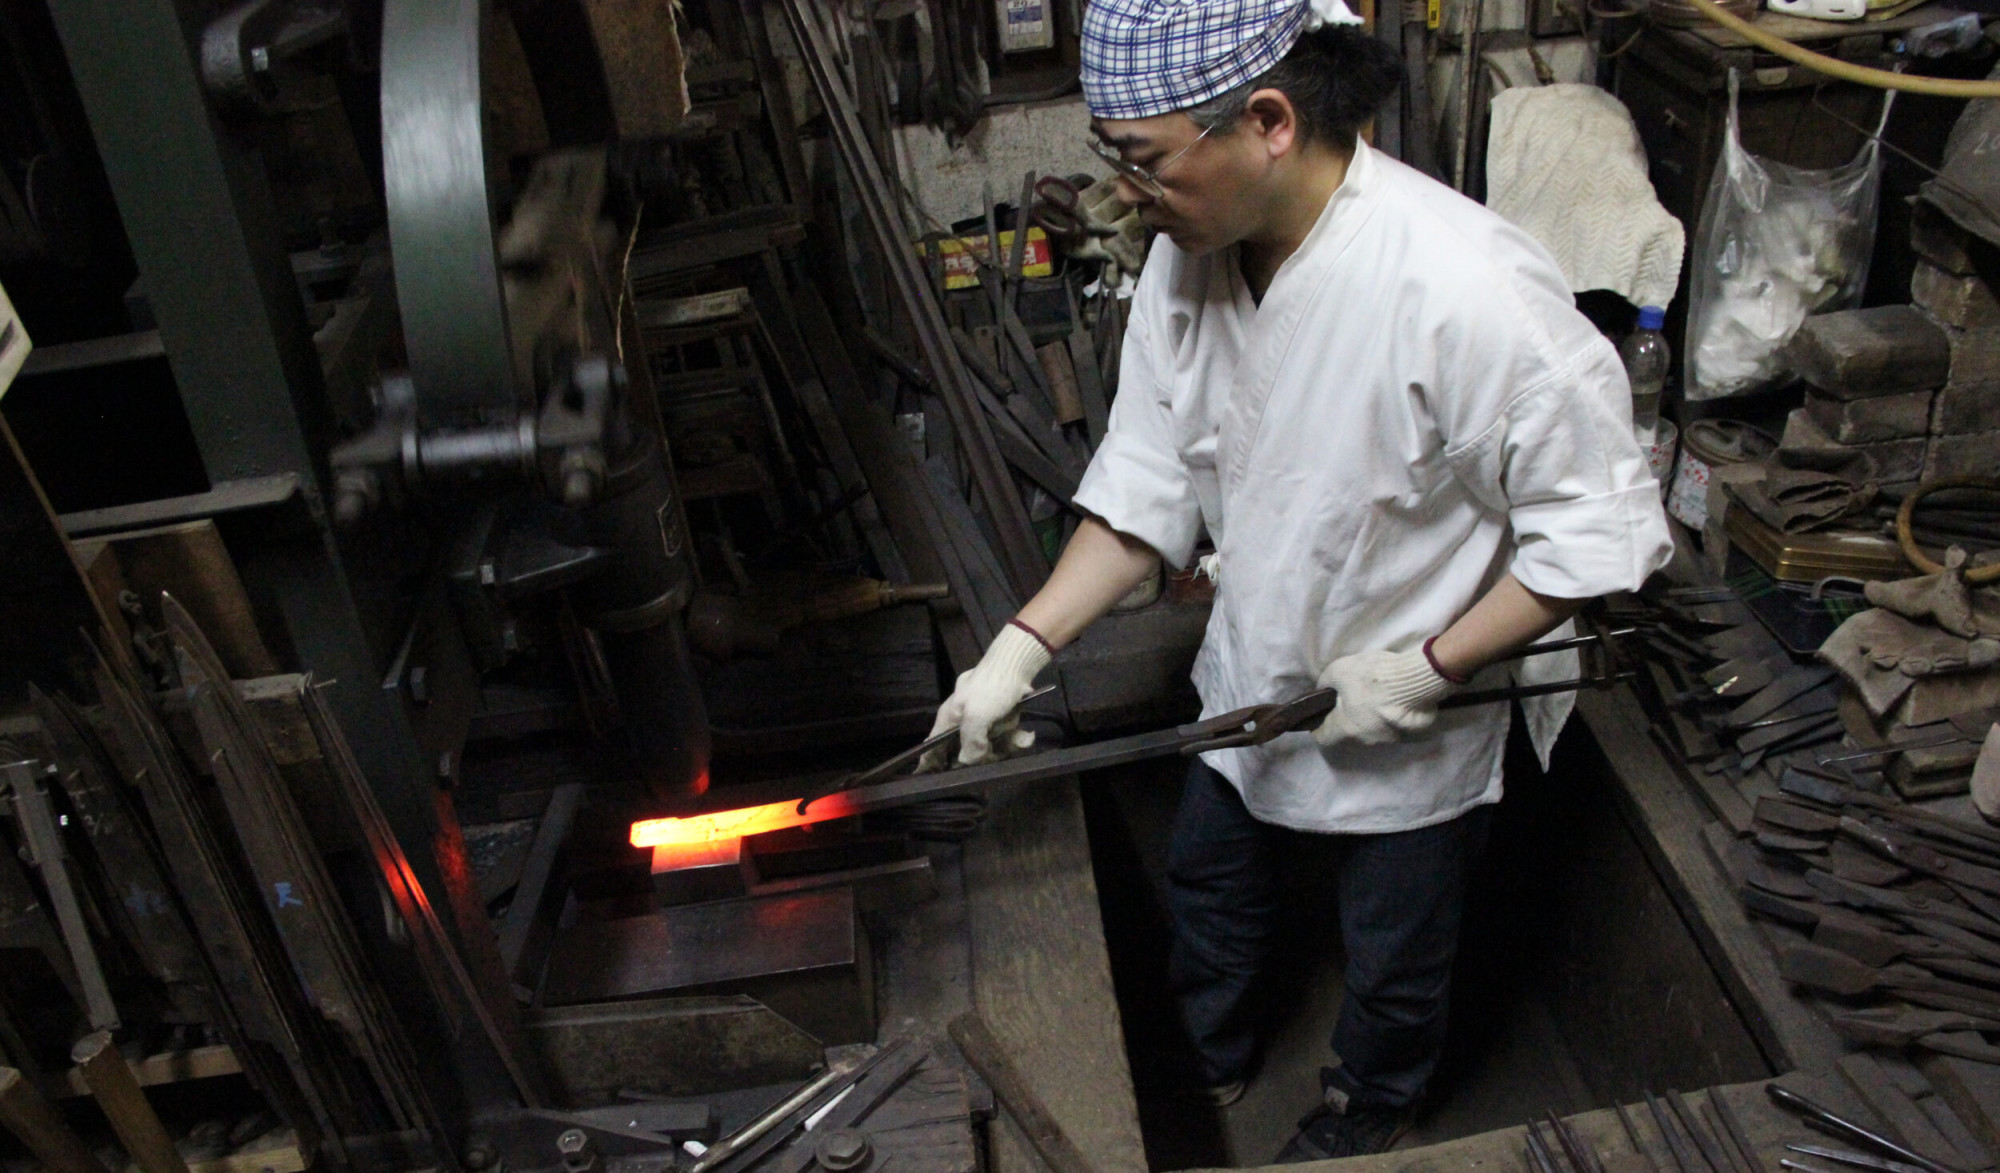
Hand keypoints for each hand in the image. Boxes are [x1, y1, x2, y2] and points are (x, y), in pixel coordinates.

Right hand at [920, 623, 1053, 769]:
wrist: (1017, 662)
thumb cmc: (992, 688)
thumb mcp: (977, 717)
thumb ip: (970, 743)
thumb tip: (967, 762)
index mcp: (949, 718)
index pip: (932, 745)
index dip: (930, 763)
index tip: (931, 778)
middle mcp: (963, 720)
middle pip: (968, 750)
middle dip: (987, 755)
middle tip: (998, 754)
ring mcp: (983, 718)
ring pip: (990, 745)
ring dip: (1007, 744)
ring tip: (1019, 737)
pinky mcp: (1000, 716)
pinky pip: (1006, 735)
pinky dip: (1017, 736)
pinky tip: (1027, 735)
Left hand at [1312, 647, 1457, 747]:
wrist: (1415, 681)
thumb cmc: (1371, 678)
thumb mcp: (1338, 671)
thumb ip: (1326, 683)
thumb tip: (1324, 689)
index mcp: (1345, 728)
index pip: (1323, 737)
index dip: (1319, 726)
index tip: (1321, 715)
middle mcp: (1365, 740)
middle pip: (1349, 732)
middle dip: (1349, 717)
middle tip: (1352, 696)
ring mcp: (1389, 738)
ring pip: (1372, 729)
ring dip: (1371, 716)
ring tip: (1377, 695)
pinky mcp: (1408, 733)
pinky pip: (1392, 725)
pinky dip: (1390, 715)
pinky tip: (1394, 699)